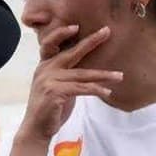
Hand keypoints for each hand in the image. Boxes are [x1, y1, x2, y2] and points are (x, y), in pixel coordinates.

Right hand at [17, 25, 121, 145]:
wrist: (36, 129)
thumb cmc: (49, 109)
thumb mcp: (56, 87)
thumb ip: (67, 76)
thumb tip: (88, 73)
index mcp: (44, 66)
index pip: (51, 44)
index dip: (62, 34)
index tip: (77, 26)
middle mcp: (45, 70)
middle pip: (71, 52)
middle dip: (91, 41)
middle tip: (107, 31)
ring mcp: (49, 80)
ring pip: (82, 74)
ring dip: (103, 75)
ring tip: (119, 76)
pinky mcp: (55, 92)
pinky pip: (81, 89)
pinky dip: (96, 90)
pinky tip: (107, 92)